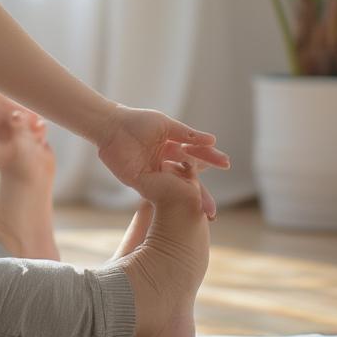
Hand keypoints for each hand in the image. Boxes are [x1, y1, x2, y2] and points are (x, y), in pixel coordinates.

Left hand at [96, 105, 230, 217]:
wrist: (111, 126)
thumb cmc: (137, 121)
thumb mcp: (166, 125)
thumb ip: (187, 134)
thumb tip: (212, 141)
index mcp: (172, 147)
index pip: (195, 155)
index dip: (210, 158)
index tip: (225, 163)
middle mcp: (165, 162)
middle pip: (188, 180)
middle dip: (201, 193)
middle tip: (212, 208)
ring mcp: (154, 173)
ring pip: (176, 190)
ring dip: (188, 201)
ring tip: (203, 214)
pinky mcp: (141, 181)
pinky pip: (159, 192)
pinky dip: (171, 199)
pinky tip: (181, 206)